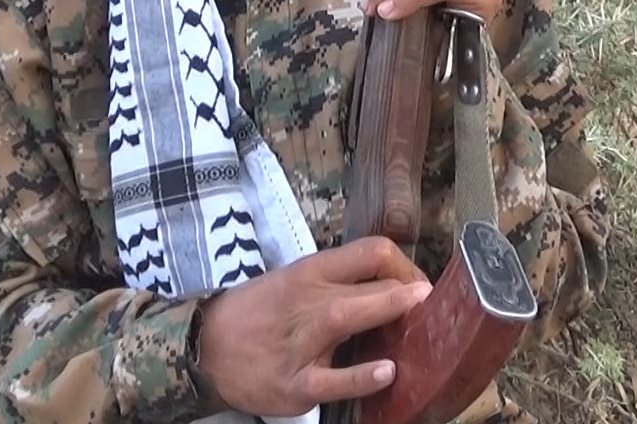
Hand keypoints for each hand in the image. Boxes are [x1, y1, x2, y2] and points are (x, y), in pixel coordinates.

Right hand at [195, 237, 432, 415]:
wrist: (205, 348)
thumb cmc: (256, 313)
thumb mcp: (293, 283)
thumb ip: (338, 283)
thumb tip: (394, 286)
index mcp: (309, 274)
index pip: (366, 252)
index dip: (403, 263)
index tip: (419, 285)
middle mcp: (306, 303)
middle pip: (361, 283)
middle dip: (402, 288)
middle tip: (431, 299)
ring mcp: (299, 344)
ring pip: (342, 319)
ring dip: (383, 310)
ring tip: (418, 308)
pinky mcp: (294, 384)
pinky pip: (330, 380)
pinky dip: (359, 377)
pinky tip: (386, 373)